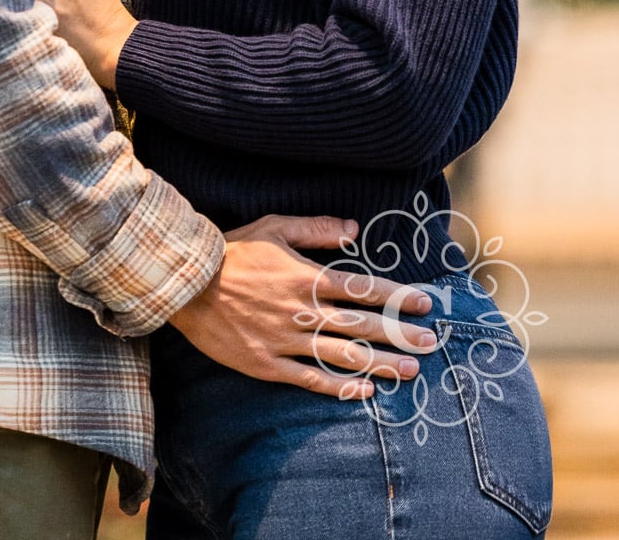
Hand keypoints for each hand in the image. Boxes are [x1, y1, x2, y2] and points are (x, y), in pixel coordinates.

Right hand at [169, 214, 437, 397]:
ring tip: (410, 370)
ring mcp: (286, 341)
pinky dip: (338, 387)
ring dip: (379, 363)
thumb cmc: (233, 250)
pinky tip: (363, 391)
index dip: (397, 296)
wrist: (188, 283)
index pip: (363, 288)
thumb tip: (354, 229)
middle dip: (399, 334)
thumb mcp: (275, 227)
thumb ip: (317, 228)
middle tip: (430, 343)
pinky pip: (310, 379)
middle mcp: (302, 311)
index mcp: (307, 277)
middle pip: (361, 325)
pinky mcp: (268, 364)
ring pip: (342, 355)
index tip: (425, 304)